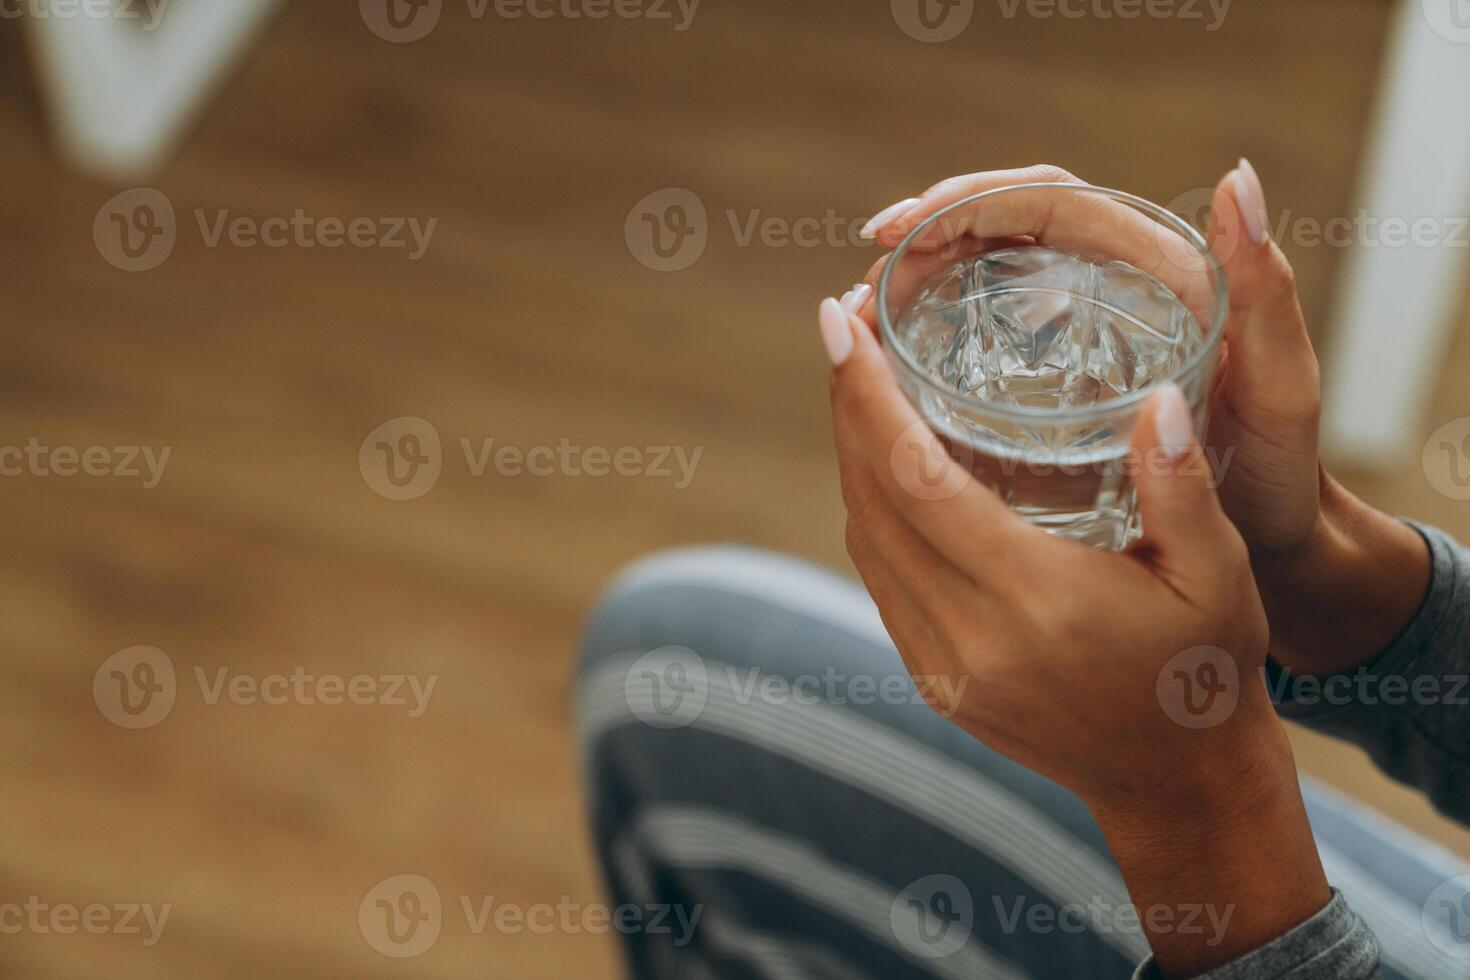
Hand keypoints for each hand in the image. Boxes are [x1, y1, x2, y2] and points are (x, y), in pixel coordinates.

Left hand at [819, 293, 1329, 976]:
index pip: (916, 479)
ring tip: (862, 382)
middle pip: (870, 500)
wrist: (1177, 783)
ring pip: (865, 540)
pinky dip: (873, 513)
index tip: (837, 322)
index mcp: (1036, 601)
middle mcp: (971, 638)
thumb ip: (1183, 484)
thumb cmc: (1206, 668)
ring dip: (852, 456)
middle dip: (847, 406)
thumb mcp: (1218, 572)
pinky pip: (880, 579)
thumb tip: (1158, 394)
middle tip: (845, 326)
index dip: (866, 396)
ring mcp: (942, 668)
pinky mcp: (933, 682)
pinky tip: (888, 463)